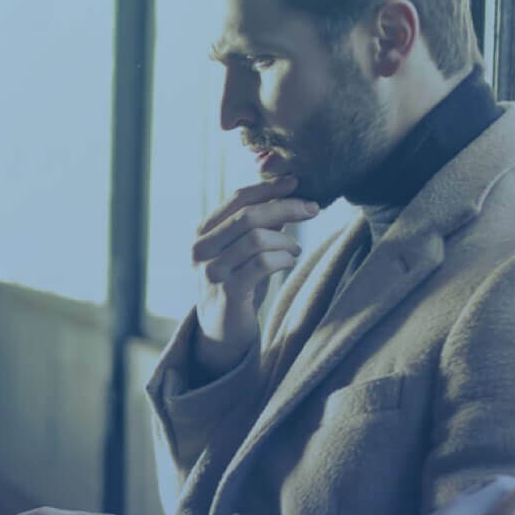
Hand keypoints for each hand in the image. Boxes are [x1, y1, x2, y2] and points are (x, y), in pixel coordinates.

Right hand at [191, 174, 316, 374]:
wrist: (220, 333)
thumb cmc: (237, 286)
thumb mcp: (243, 251)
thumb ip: (258, 225)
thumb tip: (288, 193)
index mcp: (203, 233)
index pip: (238, 199)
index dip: (269, 188)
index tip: (296, 182)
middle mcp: (202, 249)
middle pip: (249, 215)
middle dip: (286, 207)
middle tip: (313, 208)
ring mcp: (212, 271)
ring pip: (257, 239)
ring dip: (286, 240)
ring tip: (295, 249)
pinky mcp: (228, 292)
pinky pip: (263, 264)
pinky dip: (283, 259)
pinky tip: (289, 262)